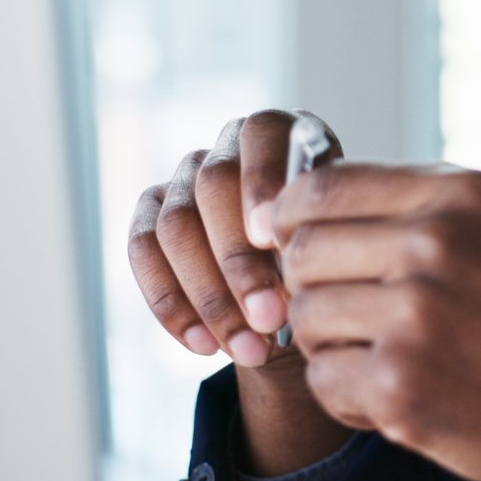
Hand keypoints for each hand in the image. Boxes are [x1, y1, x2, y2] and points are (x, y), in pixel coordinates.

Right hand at [127, 109, 352, 473]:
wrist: (300, 285)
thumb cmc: (329, 252)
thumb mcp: (337, 239)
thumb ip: (317, 237)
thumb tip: (287, 267)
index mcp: (281, 132)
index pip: (262, 135)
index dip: (264, 184)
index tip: (276, 241)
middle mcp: (226, 145)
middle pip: (212, 186)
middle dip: (239, 261)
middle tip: (270, 317)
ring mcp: (183, 178)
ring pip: (175, 226)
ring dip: (210, 297)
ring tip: (249, 349)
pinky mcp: (150, 214)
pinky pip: (143, 252)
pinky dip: (172, 305)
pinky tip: (204, 346)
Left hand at [269, 163, 480, 480]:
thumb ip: (426, 212)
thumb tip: (312, 204)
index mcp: (462, 195)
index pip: (320, 189)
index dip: (294, 224)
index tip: (301, 252)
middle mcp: (435, 244)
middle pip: (302, 253)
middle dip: (314, 290)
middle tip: (358, 324)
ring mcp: (416, 317)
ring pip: (304, 320)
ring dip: (332, 349)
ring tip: (389, 365)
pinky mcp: (403, 390)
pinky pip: (322, 384)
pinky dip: (349, 401)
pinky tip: (401, 404)